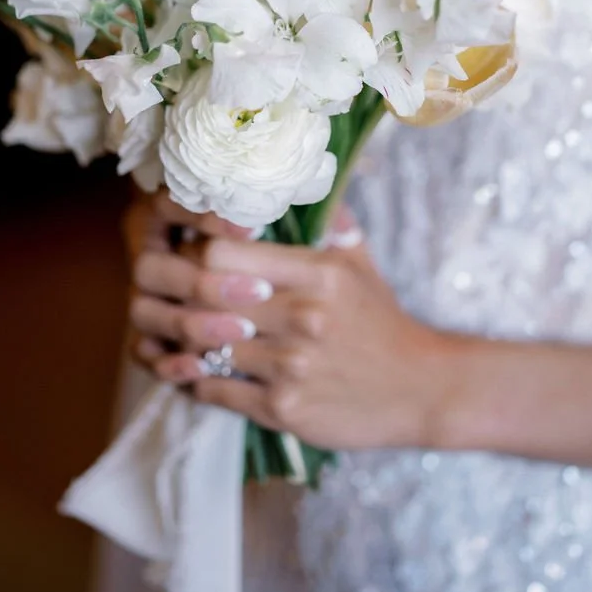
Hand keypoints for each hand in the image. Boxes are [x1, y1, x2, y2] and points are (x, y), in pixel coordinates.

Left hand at [126, 191, 467, 451]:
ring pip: (203, 346)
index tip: (194, 256)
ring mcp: (290, 366)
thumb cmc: (382, 322)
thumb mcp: (360, 264)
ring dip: (184, 340)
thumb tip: (301, 182)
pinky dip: (197, 379)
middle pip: (204, 297)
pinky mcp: (283, 409)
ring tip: (176, 330)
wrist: (422, 389)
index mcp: (317, 274)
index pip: (221, 251)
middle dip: (179, 294)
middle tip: (170, 293)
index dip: (196, 252)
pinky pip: (215, 390)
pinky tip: (195, 368)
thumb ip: (327, 222)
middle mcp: (301, 317)